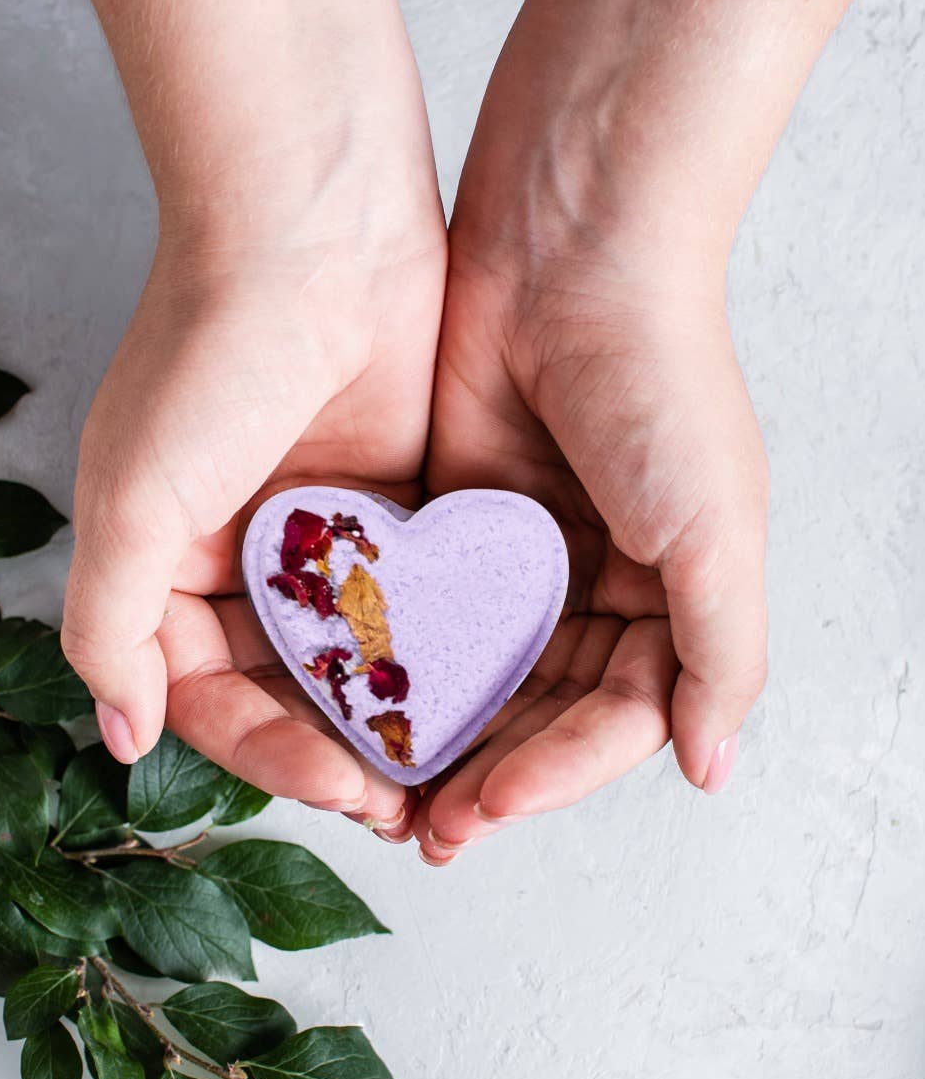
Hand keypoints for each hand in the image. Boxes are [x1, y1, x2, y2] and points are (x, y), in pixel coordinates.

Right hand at [62, 140, 446, 828]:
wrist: (315, 228)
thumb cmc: (208, 354)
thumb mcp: (132, 498)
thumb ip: (111, 624)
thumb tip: (120, 735)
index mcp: (168, 564)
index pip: (209, 696)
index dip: (264, 754)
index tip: (334, 786)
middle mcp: (243, 559)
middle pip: (287, 690)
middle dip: (335, 751)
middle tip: (398, 801)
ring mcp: (323, 536)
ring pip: (355, 657)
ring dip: (390, 717)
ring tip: (443, 771)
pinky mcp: (397, 506)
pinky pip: (412, 600)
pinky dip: (432, 650)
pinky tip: (475, 695)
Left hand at [400, 93, 767, 860]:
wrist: (570, 249)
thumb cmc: (660, 383)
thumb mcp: (715, 526)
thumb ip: (719, 652)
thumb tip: (710, 769)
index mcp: (668, 598)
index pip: (613, 720)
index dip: (556, 773)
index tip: (488, 805)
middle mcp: (596, 584)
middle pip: (540, 711)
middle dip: (488, 772)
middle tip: (428, 829)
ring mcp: (521, 554)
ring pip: (477, 673)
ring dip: (438, 733)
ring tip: (385, 790)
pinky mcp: (454, 518)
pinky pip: (426, 610)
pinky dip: (400, 658)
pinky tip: (358, 703)